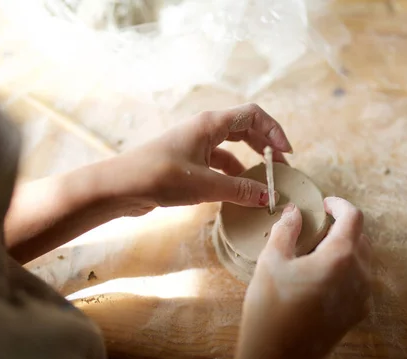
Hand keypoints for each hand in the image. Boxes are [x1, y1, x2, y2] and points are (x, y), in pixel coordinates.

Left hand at [103, 103, 291, 213]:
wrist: (120, 186)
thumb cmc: (160, 177)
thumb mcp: (205, 185)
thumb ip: (239, 190)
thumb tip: (267, 197)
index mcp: (211, 124)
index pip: (254, 115)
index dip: (275, 131)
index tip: (286, 154)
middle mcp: (205, 129)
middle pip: (246, 129)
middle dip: (266, 147)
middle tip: (280, 169)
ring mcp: (195, 145)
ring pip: (232, 148)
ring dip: (249, 163)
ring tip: (262, 184)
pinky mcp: (188, 162)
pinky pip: (218, 163)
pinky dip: (232, 175)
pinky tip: (238, 192)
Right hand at [229, 197, 371, 358]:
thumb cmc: (271, 309)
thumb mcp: (272, 262)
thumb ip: (286, 230)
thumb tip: (294, 211)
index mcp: (341, 257)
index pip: (353, 217)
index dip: (339, 204)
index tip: (324, 204)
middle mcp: (360, 274)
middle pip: (361, 237)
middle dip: (341, 227)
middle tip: (315, 229)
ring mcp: (362, 296)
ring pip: (362, 259)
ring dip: (345, 248)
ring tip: (315, 253)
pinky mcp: (358, 313)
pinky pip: (360, 280)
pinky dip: (346, 270)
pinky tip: (320, 278)